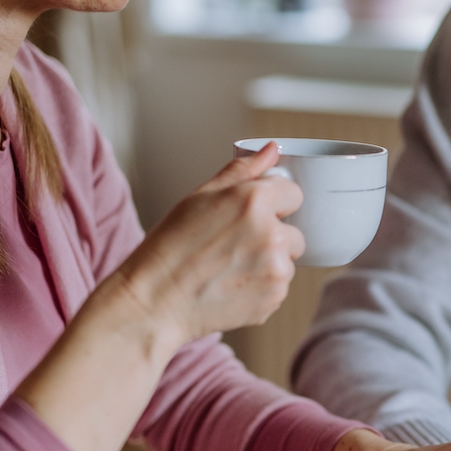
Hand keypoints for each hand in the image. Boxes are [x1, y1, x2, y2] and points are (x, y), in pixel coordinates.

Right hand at [115, 142, 305, 344]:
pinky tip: (232, 287)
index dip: (274, 204)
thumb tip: (273, 150)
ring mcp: (277, 268)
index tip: (252, 216)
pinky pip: (279, 287)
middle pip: (294, 232)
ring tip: (229, 269)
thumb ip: (242, 171)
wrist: (156, 301)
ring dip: (268, 265)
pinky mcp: (276, 297)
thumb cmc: (170, 247)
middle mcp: (272, 233)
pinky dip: (262, 288)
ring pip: (287, 261)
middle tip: (234, 247)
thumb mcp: (199, 197)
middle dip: (272, 238)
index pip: (294, 194)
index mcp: (254, 200)